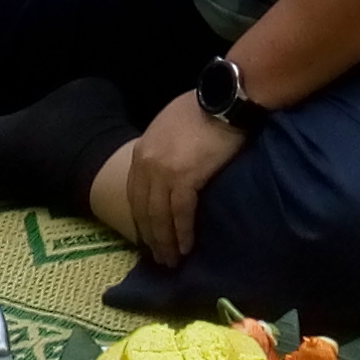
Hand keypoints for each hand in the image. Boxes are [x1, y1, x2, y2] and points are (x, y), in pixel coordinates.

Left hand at [125, 90, 247, 265]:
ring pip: (160, 216)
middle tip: (158, 257)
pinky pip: (181, 214)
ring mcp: (163, 172)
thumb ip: (162, 147)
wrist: (224, 99)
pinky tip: (186, 248)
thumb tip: (169, 166)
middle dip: (150, 236)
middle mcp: (146, 164)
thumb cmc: (204, 107)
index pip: (135, 193)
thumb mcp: (170, 125)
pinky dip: (182, 234)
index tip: (147, 236)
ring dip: (165, 241)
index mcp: (142, 151)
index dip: (141, 218)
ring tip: (171, 260)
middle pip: (144, 209)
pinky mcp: (185, 179)